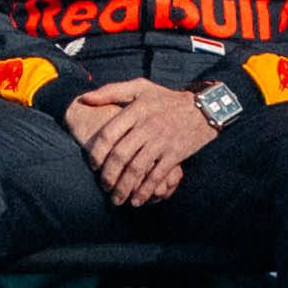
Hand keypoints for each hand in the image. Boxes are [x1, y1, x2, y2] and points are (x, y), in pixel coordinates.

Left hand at [64, 78, 210, 207]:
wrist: (203, 108)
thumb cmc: (166, 99)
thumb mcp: (140, 88)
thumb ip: (111, 91)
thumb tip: (85, 99)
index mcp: (136, 110)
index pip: (109, 135)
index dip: (97, 153)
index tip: (92, 166)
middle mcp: (147, 126)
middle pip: (120, 155)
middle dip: (108, 176)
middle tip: (103, 187)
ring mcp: (162, 141)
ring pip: (136, 169)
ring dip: (124, 187)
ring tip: (117, 200)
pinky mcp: (175, 154)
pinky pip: (157, 175)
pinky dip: (146, 190)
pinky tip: (137, 200)